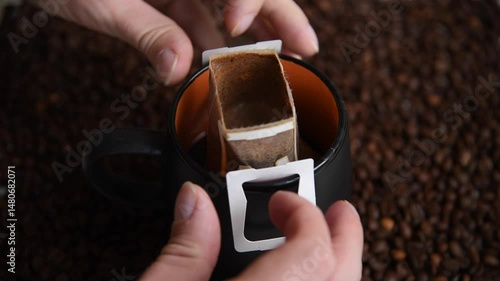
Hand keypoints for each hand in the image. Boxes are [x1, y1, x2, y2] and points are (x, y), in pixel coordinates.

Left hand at [54, 0, 318, 85]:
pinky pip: (201, 18)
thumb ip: (146, 32)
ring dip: (252, 34)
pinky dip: (212, 42)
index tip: (240, 26)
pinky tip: (221, 63)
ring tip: (275, 60)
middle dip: (278, 15)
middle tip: (304, 46)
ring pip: (230, 4)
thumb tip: (180, 70)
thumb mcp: (104, 3)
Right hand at [140, 182, 362, 280]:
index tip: (282, 201)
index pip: (310, 254)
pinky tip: (306, 274)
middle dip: (347, 239)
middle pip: (342, 279)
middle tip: (340, 213)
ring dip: (341, 264)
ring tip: (330, 240)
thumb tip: (194, 199)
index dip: (303, 216)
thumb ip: (184, 248)